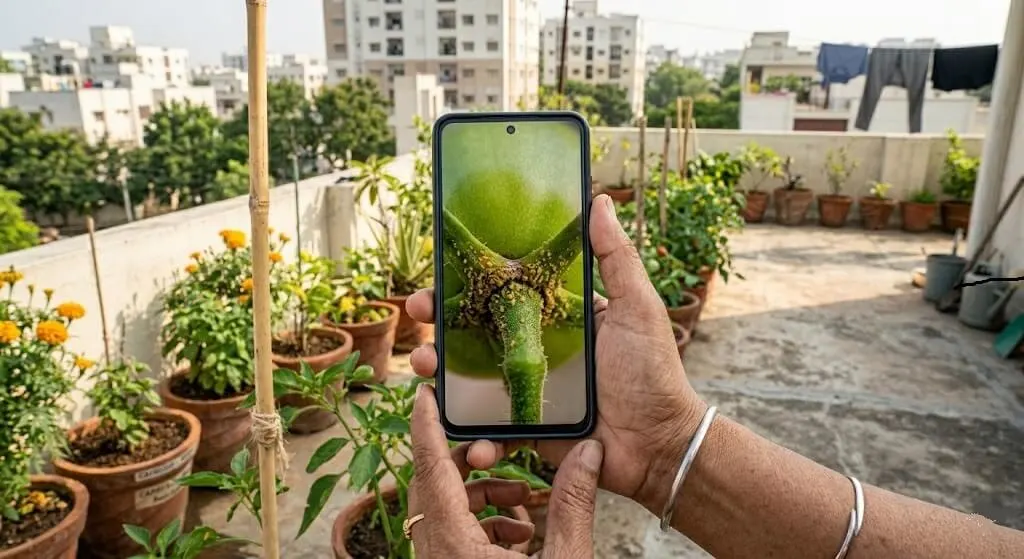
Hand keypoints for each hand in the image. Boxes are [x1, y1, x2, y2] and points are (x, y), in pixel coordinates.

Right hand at [407, 194, 705, 513]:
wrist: (658, 445)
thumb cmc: (652, 372)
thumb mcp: (635, 307)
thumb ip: (616, 256)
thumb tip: (598, 200)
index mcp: (556, 317)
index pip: (503, 292)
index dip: (467, 283)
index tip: (440, 275)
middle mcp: (536, 349)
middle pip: (475, 330)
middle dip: (439, 322)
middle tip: (418, 313)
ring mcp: (527, 389)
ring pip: (469, 377)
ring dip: (440, 371)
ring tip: (426, 366)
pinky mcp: (527, 427)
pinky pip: (489, 428)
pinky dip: (473, 431)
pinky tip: (461, 428)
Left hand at [409, 384, 603, 557]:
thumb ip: (572, 507)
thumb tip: (588, 453)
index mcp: (453, 545)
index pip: (430, 468)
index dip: (426, 425)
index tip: (426, 391)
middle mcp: (435, 554)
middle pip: (433, 484)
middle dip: (465, 459)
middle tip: (494, 444)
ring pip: (443, 510)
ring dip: (479, 493)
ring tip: (522, 496)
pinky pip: (452, 535)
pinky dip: (481, 522)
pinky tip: (519, 532)